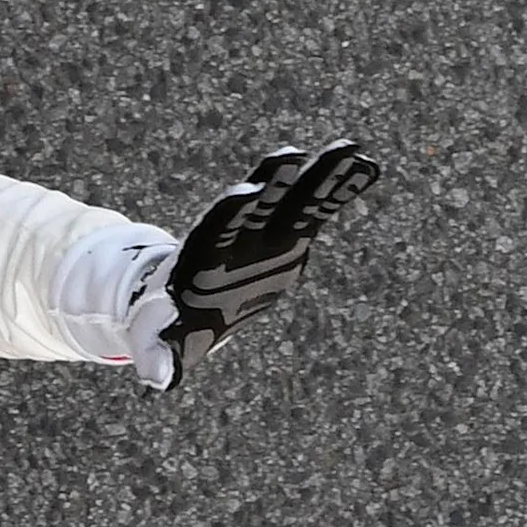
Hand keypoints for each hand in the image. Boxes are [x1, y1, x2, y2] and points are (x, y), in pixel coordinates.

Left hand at [144, 140, 380, 390]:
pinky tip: (368, 166)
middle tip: (291, 155)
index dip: (229, 213)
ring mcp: (267, 232)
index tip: (244, 194)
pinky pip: (319, 209)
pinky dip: (341, 189)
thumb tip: (158, 379)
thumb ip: (161, 355)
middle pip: (259, 204)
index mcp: (205, 259)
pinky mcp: (292, 235)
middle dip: (276, 180)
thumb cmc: (171, 324)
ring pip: (296, 198)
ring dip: (321, 174)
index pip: (216, 230)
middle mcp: (238, 237)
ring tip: (351, 148)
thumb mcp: (163, 342)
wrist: (190, 302)